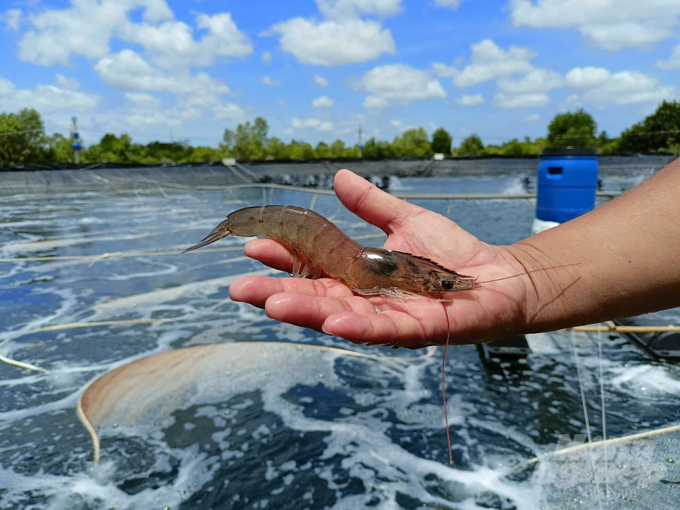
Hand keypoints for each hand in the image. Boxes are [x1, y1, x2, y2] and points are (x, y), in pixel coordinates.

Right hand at [229, 169, 543, 346]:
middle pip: (315, 298)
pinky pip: (381, 331)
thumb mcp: (406, 220)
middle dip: (277, 293)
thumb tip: (340, 176)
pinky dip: (356, 328)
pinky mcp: (414, 330)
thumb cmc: (452, 254)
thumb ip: (372, 204)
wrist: (498, 277)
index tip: (254, 245)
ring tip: (271, 304)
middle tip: (239, 288)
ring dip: (305, 312)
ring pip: (338, 317)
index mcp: (357, 275)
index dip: (284, 259)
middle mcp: (364, 300)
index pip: (312, 268)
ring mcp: (386, 318)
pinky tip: (331, 323)